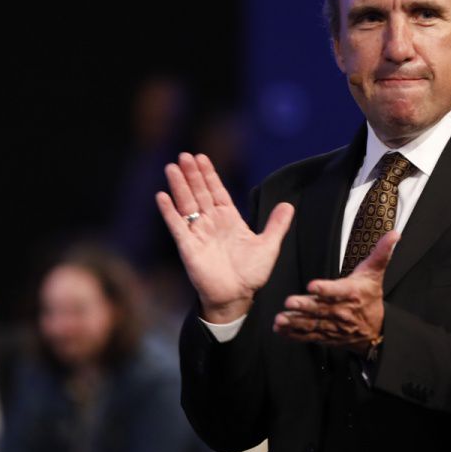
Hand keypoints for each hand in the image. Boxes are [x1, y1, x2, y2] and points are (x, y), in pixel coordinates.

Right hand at [156, 153, 294, 323]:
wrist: (237, 296)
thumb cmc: (251, 274)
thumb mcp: (268, 246)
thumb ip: (277, 225)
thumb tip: (288, 205)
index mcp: (229, 219)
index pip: (216, 191)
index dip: (209, 175)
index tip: (201, 158)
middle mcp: (211, 223)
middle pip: (199, 193)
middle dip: (192, 174)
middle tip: (184, 155)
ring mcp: (198, 233)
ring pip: (187, 205)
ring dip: (179, 186)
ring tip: (172, 168)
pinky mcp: (188, 247)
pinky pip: (177, 226)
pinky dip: (169, 212)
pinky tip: (162, 196)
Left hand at [273, 231, 398, 353]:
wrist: (376, 331)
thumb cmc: (370, 298)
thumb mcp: (375, 274)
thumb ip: (381, 252)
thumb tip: (394, 234)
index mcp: (352, 293)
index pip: (338, 290)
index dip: (325, 289)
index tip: (312, 286)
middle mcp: (341, 311)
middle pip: (321, 308)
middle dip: (304, 306)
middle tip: (290, 302)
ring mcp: (333, 326)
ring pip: (312, 324)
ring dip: (295, 322)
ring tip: (280, 320)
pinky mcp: (326, 336)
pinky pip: (309, 336)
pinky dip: (294, 335)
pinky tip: (281, 330)